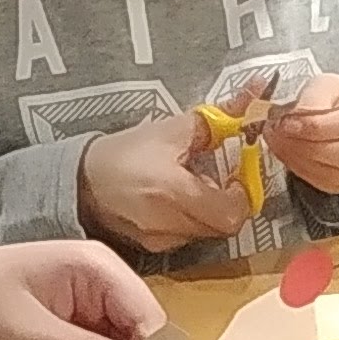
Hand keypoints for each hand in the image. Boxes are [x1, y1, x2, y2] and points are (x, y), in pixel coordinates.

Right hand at [77, 109, 251, 254]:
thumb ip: (221, 115)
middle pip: (223, 226)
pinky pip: (184, 238)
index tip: (235, 175)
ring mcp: (159, 241)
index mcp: (174, 193)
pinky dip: (187, 220)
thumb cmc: (125, 153)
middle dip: (227, 201)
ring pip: (205, 233)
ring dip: (207, 210)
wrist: (79, 179)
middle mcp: (168, 225)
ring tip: (187, 186)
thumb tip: (259, 90)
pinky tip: (170, 201)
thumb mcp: (172, 129)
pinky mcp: (150, 249)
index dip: (242, 195)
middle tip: (213, 178)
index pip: (232, 214)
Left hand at [268, 75, 338, 197]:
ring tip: (279, 142)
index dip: (319, 126)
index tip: (288, 123)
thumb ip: (314, 99)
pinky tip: (288, 154)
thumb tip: (296, 119)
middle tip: (280, 135)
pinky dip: (303, 170)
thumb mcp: (328, 84)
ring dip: (303, 160)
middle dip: (312, 147)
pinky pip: (328, 184)